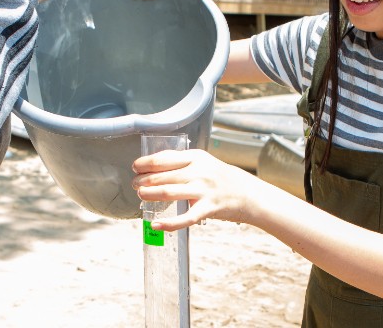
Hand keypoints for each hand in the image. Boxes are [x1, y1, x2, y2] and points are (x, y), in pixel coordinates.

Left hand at [132, 148, 257, 229]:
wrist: (248, 193)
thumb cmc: (221, 178)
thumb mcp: (204, 162)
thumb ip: (183, 162)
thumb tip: (154, 165)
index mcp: (196, 157)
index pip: (163, 159)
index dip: (145, 163)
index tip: (135, 167)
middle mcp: (198, 172)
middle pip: (162, 176)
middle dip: (143, 181)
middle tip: (135, 184)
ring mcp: (203, 191)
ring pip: (168, 193)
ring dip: (149, 195)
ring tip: (141, 196)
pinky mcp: (208, 209)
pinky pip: (184, 218)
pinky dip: (168, 223)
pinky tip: (156, 224)